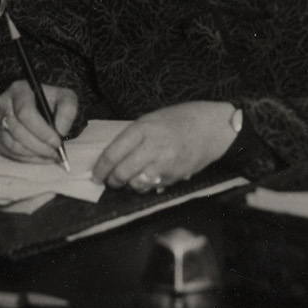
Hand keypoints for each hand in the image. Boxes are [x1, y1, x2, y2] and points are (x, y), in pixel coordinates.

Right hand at [0, 79, 78, 163]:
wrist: (40, 105)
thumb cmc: (52, 101)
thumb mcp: (65, 98)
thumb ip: (68, 110)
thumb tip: (60, 130)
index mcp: (20, 89)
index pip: (26, 112)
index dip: (42, 130)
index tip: (57, 142)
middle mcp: (4, 103)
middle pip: (18, 130)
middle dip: (39, 145)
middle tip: (55, 152)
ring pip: (12, 144)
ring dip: (33, 154)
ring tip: (49, 155)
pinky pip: (8, 152)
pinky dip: (26, 158)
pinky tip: (40, 156)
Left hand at [91, 101, 235, 192]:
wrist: (211, 127)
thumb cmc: (179, 120)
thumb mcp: (151, 120)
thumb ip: (133, 138)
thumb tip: (112, 158)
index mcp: (143, 128)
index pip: (112, 153)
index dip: (100, 169)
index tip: (96, 176)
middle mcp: (153, 145)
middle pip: (122, 172)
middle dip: (113, 181)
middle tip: (111, 182)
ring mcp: (165, 162)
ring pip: (137, 184)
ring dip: (130, 185)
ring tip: (130, 180)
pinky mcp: (175, 175)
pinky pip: (153, 187)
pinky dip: (147, 186)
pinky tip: (150, 177)